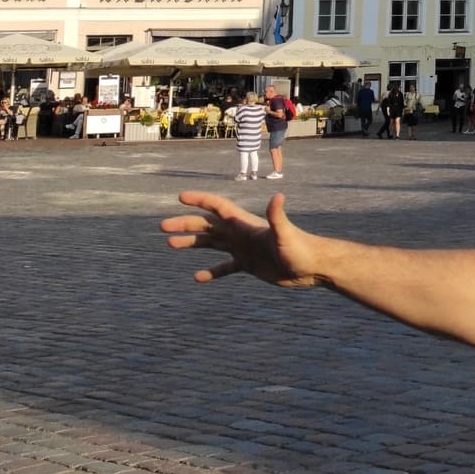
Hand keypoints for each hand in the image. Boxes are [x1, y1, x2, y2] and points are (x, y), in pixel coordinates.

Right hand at [160, 189, 324, 287]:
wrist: (312, 267)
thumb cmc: (301, 248)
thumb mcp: (286, 233)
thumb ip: (278, 216)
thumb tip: (278, 196)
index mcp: (245, 223)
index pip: (218, 207)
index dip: (200, 200)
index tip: (180, 197)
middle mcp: (242, 233)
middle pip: (208, 225)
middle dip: (186, 224)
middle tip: (162, 227)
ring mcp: (244, 249)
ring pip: (212, 243)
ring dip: (192, 243)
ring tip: (170, 244)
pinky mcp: (249, 265)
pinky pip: (225, 268)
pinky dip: (211, 271)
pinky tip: (198, 277)